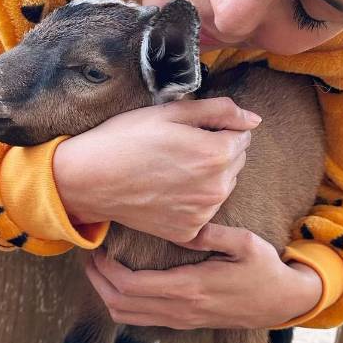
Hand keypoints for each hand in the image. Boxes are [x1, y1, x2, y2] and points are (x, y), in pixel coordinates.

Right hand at [53, 97, 261, 243]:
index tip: (189, 131)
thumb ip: (220, 111)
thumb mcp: (171, 112)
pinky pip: (204, 210)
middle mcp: (217, 187)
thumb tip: (254, 119)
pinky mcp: (189, 231)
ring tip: (170, 170)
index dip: (217, 128)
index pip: (242, 135)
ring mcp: (203, 213)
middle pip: (235, 161)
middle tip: (177, 149)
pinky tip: (166, 191)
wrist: (89, 179)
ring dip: (207, 177)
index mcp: (217, 153)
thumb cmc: (126, 139)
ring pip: (222, 186)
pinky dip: (191, 201)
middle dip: (216, 152)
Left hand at [83, 223, 323, 329]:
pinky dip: (121, 304)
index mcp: (189, 288)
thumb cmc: (264, 268)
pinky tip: (120, 282)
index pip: (131, 286)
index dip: (105, 270)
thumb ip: (211, 234)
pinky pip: (140, 320)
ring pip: (126, 317)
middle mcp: (180, 309)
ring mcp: (181, 319)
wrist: (282, 303)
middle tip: (89, 256)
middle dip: (96, 281)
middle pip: (119, 304)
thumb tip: (181, 226)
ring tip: (99, 268)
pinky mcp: (184, 322)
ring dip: (105, 295)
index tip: (97, 248)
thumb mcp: (244, 243)